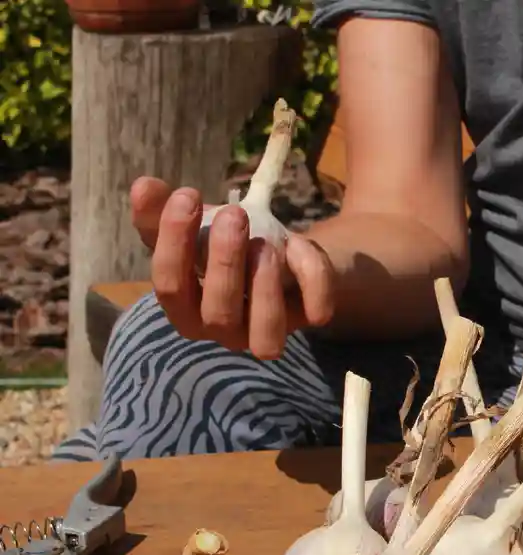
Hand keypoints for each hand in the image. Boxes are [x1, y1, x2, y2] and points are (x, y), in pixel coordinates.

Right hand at [131, 176, 334, 358]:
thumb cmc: (224, 246)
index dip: (175, 241)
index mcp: (187, 308)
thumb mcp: (193, 227)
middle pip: (217, 314)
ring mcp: (268, 331)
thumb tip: (143, 187)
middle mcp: (225, 330)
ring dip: (264, 286)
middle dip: (225, 262)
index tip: (187, 194)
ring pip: (265, 338)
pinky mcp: (308, 318)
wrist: (282, 254)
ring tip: (265, 242)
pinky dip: (311, 276)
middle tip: (234, 215)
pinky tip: (297, 243)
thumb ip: (161, 212)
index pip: (170, 286)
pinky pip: (317, 310)